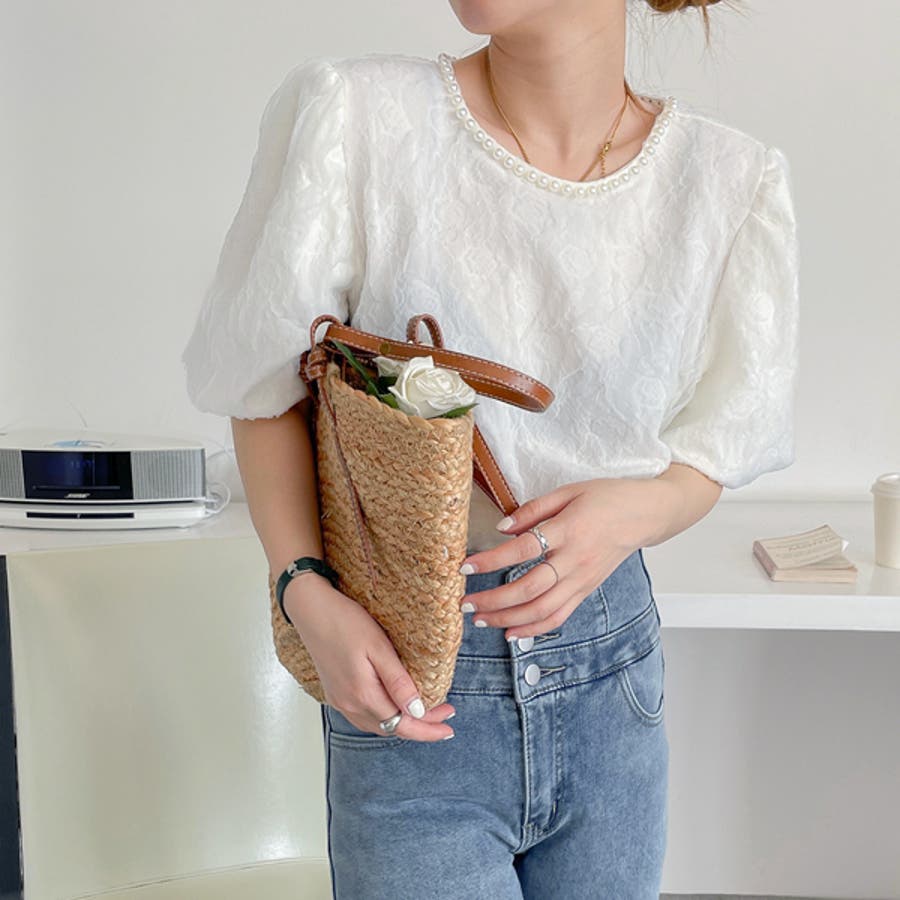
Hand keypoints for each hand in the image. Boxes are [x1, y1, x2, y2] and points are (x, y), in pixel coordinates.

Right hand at [284, 577, 455, 741]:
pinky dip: (383, 717)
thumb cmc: (345, 621)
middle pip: (391, 728)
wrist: (311, 609)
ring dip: (402, 723)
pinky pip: (362, 716)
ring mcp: (339, 700)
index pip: (402, 724)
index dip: (427, 729)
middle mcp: (349, 704)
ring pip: (376, 725)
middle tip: (445, 714)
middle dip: (420, 726)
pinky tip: (393, 706)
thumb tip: (418, 711)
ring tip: (425, 712)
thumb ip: (398, 682)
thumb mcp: (379, 647)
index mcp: (362, 695)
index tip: (448, 727)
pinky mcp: (335, 692)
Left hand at [458, 477, 667, 640]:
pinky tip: (510, 631)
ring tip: (479, 619)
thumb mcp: (568, 491)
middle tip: (465, 602)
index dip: (492, 560)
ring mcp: (582, 580)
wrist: (646, 515)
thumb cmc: (607, 498)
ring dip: (508, 618)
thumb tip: (502, 528)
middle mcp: (576, 560)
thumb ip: (532, 509)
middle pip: (530, 588)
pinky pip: (559, 616)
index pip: (523, 549)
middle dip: (494, 599)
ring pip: (542, 609)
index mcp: (569, 530)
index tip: (466, 566)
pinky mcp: (586, 591)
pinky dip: (534, 629)